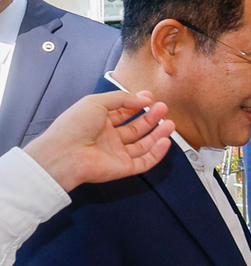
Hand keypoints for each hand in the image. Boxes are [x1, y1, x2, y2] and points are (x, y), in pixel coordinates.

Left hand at [23, 90, 174, 191]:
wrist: (65, 153)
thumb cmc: (74, 126)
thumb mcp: (96, 102)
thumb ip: (121, 98)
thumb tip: (143, 99)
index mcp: (99, 121)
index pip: (123, 112)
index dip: (137, 104)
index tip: (150, 97)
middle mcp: (109, 137)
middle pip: (136, 127)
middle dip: (150, 117)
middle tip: (163, 108)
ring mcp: (117, 153)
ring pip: (143, 144)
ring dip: (157, 134)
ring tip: (169, 123)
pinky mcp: (124, 168)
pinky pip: (144, 161)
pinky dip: (156, 153)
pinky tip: (164, 141)